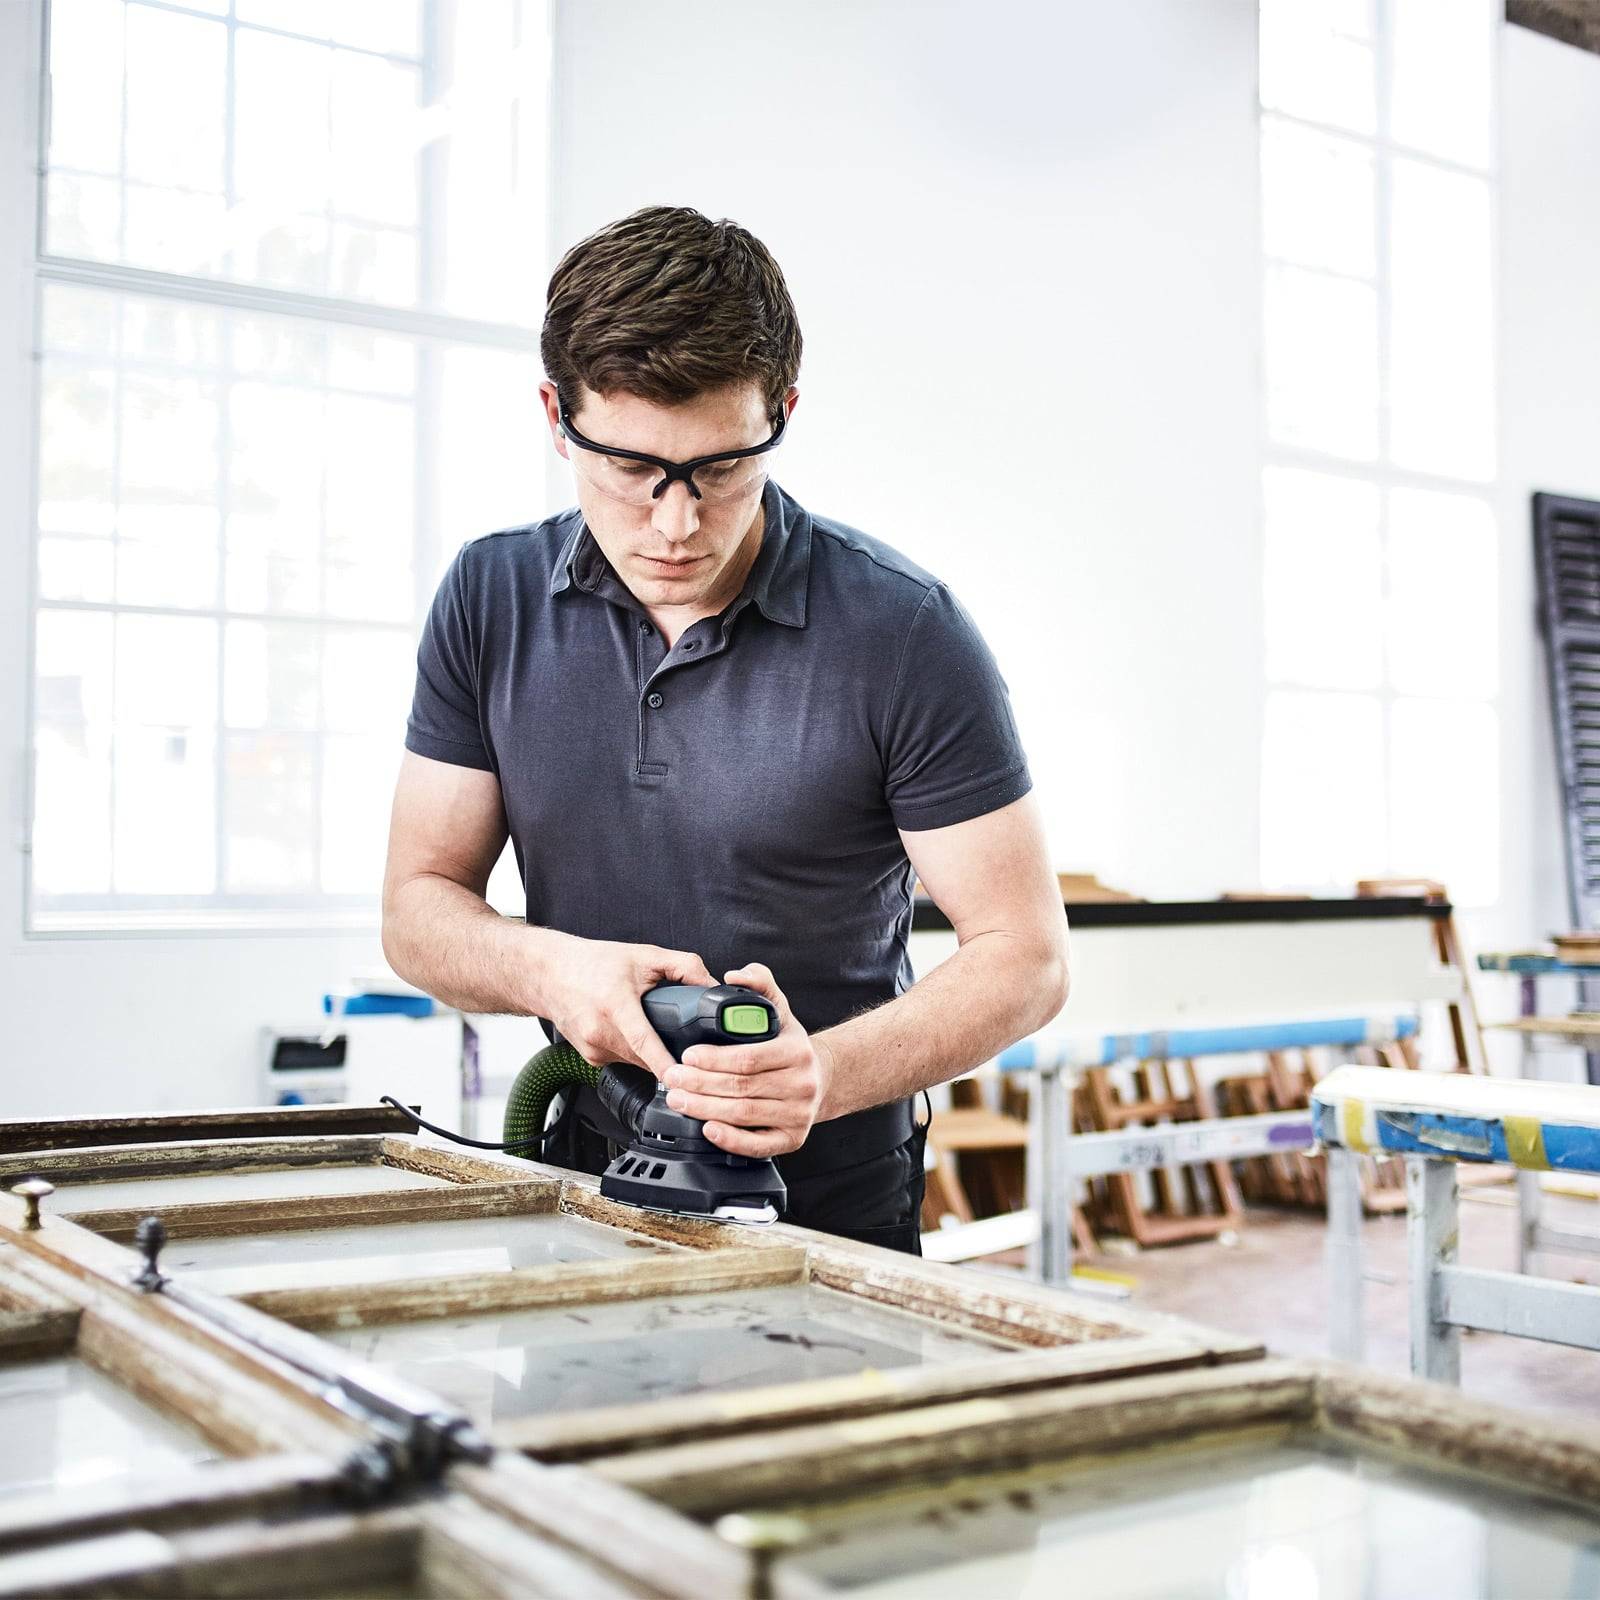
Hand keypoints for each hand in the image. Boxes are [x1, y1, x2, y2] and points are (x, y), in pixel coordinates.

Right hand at [542, 934, 714, 1080]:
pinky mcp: (590, 1058)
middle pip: (646, 1055)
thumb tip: (713, 986)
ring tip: (651, 1027)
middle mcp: (600, 1030)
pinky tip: (628, 1031)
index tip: (682, 1077)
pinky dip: (633, 1051)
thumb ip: (684, 966)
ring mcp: (593, 1048)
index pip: (644, 1041)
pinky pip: (622, 1060)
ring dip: (649, 1052)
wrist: (548, 973)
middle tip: (685, 1044)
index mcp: (615, 1004)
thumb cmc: (593, 963)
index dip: (665, 1062)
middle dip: (668, 1053)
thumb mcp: (643, 955)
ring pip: (636, 1061)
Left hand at [660, 963, 833, 1157]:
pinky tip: (708, 1128)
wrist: (820, 1079)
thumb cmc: (790, 1045)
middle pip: (741, 1087)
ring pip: (743, 1115)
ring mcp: (798, 1115)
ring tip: (679, 1099)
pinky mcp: (792, 1139)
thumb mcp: (780, 1008)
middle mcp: (802, 1084)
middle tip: (673, 1078)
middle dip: (699, 1084)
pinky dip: (730, 1139)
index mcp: (797, 1052)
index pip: (748, 1058)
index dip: (713, 1059)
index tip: (687, 1055)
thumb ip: (759, 983)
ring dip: (705, 1109)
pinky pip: (758, 1145)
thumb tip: (734, 975)